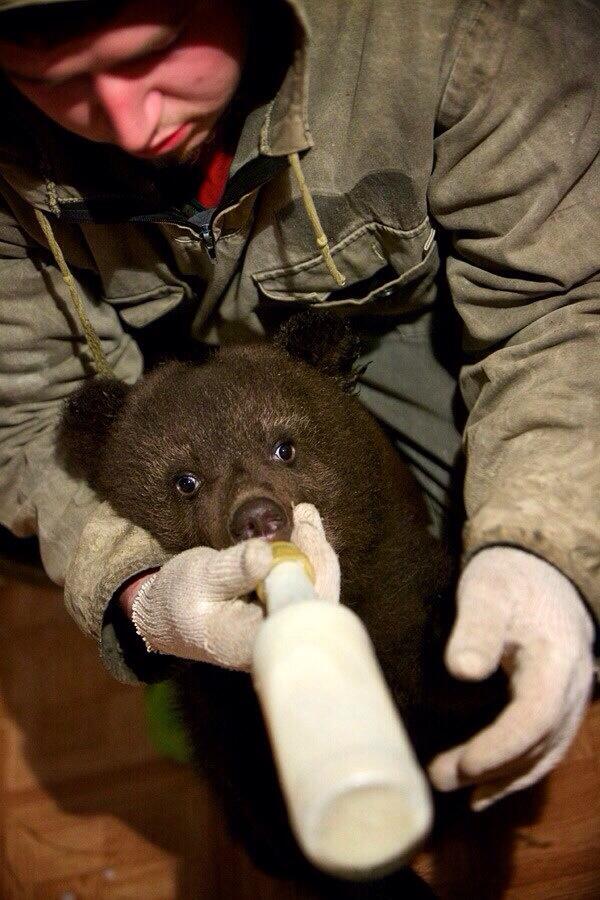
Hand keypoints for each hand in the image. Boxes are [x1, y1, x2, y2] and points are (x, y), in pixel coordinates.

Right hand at [130, 503, 339, 670]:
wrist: (166, 616)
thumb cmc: (179, 598)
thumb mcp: (199, 578)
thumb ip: (232, 569)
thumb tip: (264, 554)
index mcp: (252, 641)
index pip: (299, 608)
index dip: (312, 567)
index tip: (304, 528)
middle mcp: (273, 641)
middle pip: (316, 599)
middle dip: (316, 553)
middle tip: (305, 514)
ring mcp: (280, 630)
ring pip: (314, 591)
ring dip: (313, 552)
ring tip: (305, 516)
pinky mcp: (281, 615)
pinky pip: (304, 588)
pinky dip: (304, 558)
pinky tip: (300, 531)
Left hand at [428, 546, 594, 809]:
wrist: (542, 566)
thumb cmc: (509, 576)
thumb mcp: (487, 590)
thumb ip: (476, 627)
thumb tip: (462, 670)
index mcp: (556, 659)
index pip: (534, 716)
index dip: (500, 747)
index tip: (462, 764)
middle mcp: (572, 686)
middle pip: (540, 743)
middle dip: (493, 769)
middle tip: (440, 778)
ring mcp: (570, 696)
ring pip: (546, 751)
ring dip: (505, 777)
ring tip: (460, 793)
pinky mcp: (558, 701)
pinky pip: (545, 745)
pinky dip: (518, 770)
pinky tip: (486, 787)